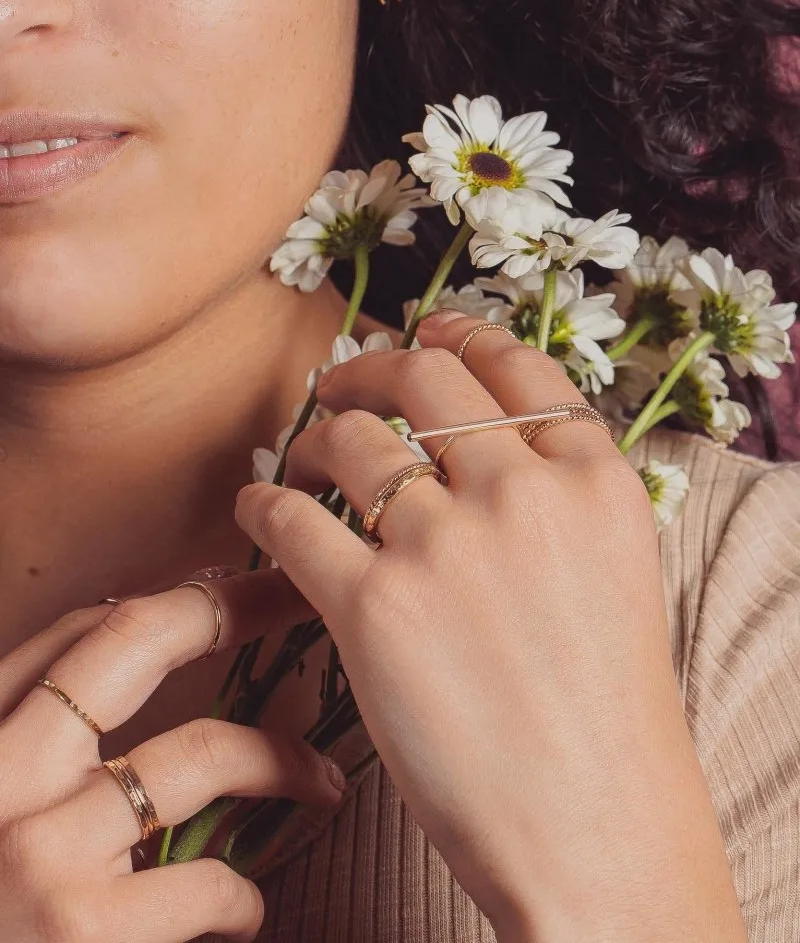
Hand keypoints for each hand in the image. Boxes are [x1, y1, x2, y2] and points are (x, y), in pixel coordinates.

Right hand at [0, 569, 346, 942]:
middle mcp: (2, 776)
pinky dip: (243, 897)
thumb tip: (133, 646)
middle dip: (234, 606)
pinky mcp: (81, 929)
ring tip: (325, 782)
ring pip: (197, 754)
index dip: (166, 597)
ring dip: (281, 761)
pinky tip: (245, 916)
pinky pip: (204, 879)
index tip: (232, 586)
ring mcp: (40, 849)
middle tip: (300, 597)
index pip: (76, 633)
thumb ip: (38, 742)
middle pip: (134, 642)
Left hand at [235, 310, 747, 942]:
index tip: (426, 328)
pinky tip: (259, 507)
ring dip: (314, 435)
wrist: (593, 824)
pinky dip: (264, 503)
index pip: (515, 364)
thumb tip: (479, 440)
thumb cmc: (606, 709)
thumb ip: (560, 493)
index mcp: (592, 479)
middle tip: (343, 380)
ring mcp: (445, 546)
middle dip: (371, 364)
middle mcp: (521, 494)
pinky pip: (293, 519)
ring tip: (303, 455)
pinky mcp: (374, 608)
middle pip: (425, 375)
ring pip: (352, 437)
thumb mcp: (616, 570)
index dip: (460, 331)